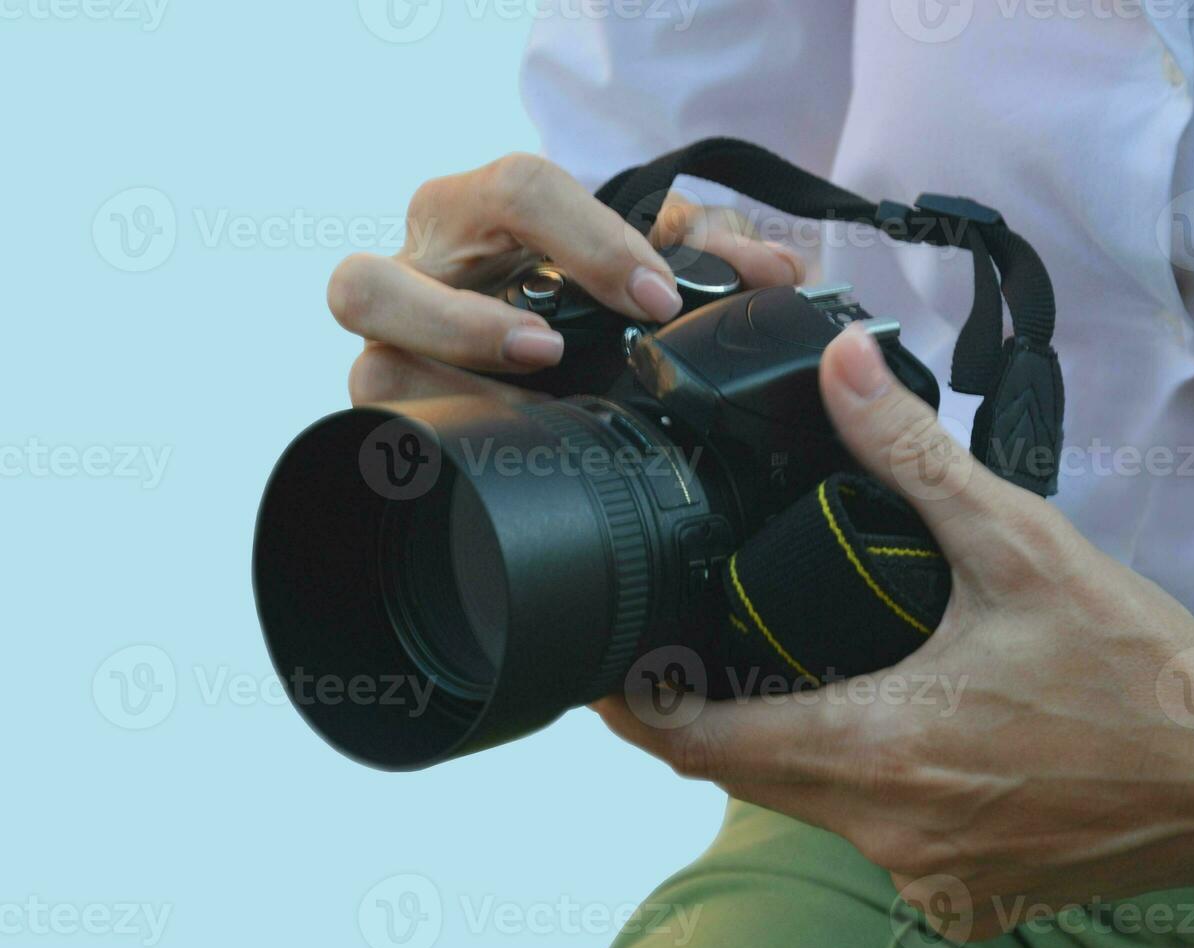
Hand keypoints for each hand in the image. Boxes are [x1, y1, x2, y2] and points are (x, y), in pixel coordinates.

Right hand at [326, 154, 803, 405]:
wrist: (543, 339)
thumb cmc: (588, 285)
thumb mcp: (649, 259)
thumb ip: (709, 254)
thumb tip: (777, 275)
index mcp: (481, 209)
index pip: (518, 188)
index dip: (590, 241)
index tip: (658, 298)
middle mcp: (416, 269)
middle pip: (373, 279)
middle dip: (460, 323)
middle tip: (548, 353)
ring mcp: (386, 344)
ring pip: (353, 371)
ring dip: (432, 386)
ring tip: (523, 405)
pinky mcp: (386, 403)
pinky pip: (379, 422)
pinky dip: (435, 435)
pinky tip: (499, 448)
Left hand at [593, 325, 1193, 942]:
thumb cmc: (1141, 669)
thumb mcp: (1018, 542)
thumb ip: (910, 453)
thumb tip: (840, 365)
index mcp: (880, 749)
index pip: (703, 744)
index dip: (636, 708)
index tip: (601, 670)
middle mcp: (889, 831)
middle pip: (748, 777)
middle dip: (706, 717)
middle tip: (687, 646)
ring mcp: (929, 877)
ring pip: (812, 809)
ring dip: (786, 746)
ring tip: (780, 670)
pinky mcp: (969, 896)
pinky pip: (879, 841)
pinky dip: (861, 787)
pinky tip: (891, 732)